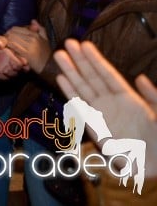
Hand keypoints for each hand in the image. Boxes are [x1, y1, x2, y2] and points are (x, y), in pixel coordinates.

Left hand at [0, 36, 26, 79]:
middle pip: (15, 74)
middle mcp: (11, 66)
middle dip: (12, 71)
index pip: (25, 67)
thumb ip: (1, 40)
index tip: (20, 63)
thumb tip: (0, 44)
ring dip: (2, 75)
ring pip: (7, 78)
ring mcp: (3, 71)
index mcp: (15, 58)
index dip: (24, 67)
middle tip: (5, 65)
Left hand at [3, 20, 50, 72]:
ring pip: (11, 39)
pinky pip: (13, 47)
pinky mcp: (27, 54)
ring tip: (8, 46)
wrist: (51, 67)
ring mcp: (29, 46)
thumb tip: (33, 20)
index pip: (15, 29)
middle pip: (12, 33)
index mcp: (35, 34)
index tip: (8, 37)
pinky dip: (9, 48)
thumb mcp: (46, 39)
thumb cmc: (46, 54)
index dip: (9, 32)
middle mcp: (32, 39)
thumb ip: (40, 29)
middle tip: (6, 42)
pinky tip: (10, 51)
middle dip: (6, 37)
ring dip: (7, 42)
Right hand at [54, 39, 156, 173]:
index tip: (84, 45)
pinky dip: (70, 93)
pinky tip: (61, 79)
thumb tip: (139, 77)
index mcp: (129, 98)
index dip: (96, 60)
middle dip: (80, 60)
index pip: (108, 74)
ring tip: (59, 55)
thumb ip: (151, 95)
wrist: (154, 163)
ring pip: (83, 88)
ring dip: (71, 72)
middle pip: (92, 78)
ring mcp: (101, 114)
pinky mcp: (94, 127)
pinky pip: (79, 107)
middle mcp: (112, 103)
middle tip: (68, 43)